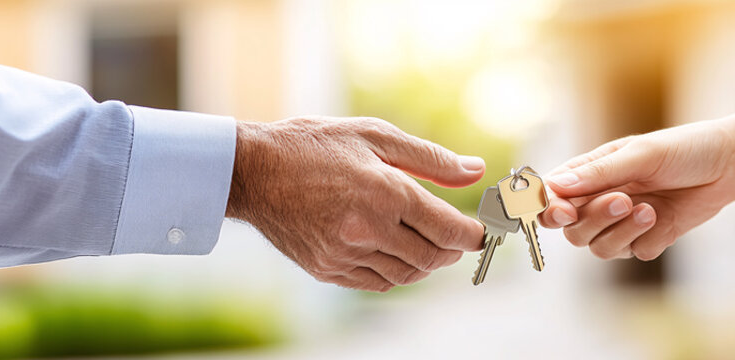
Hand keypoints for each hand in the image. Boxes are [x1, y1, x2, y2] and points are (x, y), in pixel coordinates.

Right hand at [225, 117, 485, 291]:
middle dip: (453, 249)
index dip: (473, 234)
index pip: (448, 229)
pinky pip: (377, 282)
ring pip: (407, 274)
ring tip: (427, 242)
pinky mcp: (327, 269)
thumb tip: (476, 170)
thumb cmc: (315, 145)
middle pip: (433, 257)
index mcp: (385, 192)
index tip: (482, 230)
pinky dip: (396, 272)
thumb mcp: (376, 136)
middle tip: (457, 236)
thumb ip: (431, 159)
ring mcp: (345, 254)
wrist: (252, 171)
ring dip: (427, 263)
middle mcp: (367, 228)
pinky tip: (395, 252)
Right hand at [538, 108, 734, 260]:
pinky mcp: (648, 238)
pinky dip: (647, 239)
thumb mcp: (641, 154)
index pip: (554, 196)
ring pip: (600, 248)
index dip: (551, 208)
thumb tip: (557, 186)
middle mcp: (601, 199)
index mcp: (591, 173)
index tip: (563, 211)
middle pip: (573, 230)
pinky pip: (635, 253)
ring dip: (621, 233)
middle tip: (622, 201)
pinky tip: (664, 217)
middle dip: (594, 220)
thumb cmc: (684, 148)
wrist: (729, 164)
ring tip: (649, 211)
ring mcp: (624, 222)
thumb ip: (599, 173)